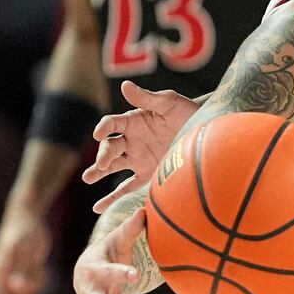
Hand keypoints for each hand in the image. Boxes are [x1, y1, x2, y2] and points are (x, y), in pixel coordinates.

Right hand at [0, 206, 49, 293]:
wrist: (26, 213)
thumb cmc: (25, 231)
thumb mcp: (26, 251)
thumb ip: (22, 271)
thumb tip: (17, 292)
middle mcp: (2, 272)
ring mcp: (11, 270)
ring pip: (23, 290)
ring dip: (33, 286)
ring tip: (38, 264)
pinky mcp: (21, 266)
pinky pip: (30, 280)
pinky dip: (37, 279)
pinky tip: (40, 264)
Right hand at [82, 81, 198, 212]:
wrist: (206, 131)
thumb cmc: (187, 112)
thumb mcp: (169, 103)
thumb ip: (147, 98)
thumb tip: (125, 85)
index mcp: (133, 121)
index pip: (112, 124)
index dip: (104, 127)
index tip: (99, 133)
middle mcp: (132, 140)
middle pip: (110, 147)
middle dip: (104, 155)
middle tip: (101, 164)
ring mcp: (138, 158)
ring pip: (113, 166)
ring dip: (99, 172)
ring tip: (87, 178)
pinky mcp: (147, 174)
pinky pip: (127, 187)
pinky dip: (113, 197)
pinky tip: (98, 207)